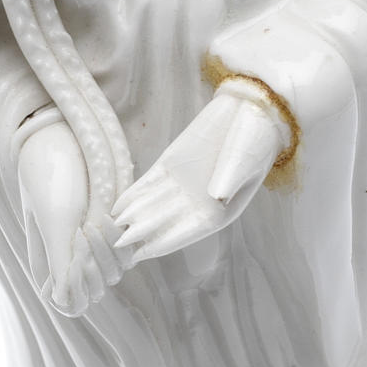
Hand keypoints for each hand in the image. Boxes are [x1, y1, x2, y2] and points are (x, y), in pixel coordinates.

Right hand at [19, 120, 129, 316]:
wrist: (67, 136)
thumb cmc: (53, 178)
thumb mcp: (54, 221)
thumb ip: (58, 264)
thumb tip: (64, 303)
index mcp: (47, 259)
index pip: (65, 302)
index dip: (74, 293)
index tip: (72, 265)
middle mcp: (71, 255)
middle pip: (92, 289)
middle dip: (93, 267)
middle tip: (83, 232)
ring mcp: (94, 241)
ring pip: (113, 272)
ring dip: (108, 251)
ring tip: (95, 221)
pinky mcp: (115, 227)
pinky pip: (128, 251)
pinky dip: (121, 238)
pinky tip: (109, 216)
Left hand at [112, 81, 291, 262]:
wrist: (249, 111)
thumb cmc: (255, 141)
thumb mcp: (244, 162)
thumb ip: (229, 180)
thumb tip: (216, 197)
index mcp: (218, 211)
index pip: (186, 232)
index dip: (162, 243)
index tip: (140, 255)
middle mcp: (196, 203)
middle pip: (164, 222)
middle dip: (140, 233)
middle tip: (117, 244)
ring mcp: (181, 184)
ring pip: (152, 205)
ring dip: (132, 216)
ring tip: (110, 227)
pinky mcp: (170, 165)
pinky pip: (148, 184)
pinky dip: (133, 194)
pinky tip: (117, 206)